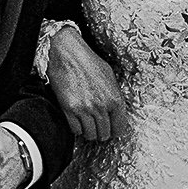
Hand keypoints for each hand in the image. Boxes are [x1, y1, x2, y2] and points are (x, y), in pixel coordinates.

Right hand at [47, 23, 123, 141]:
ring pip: (90, 135)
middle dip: (102, 132)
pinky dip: (77, 128)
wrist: (68, 53)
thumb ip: (114, 97)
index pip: (119, 128)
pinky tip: (78, 120)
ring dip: (89, 132)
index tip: (111, 129)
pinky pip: (76, 130)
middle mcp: (101, 106)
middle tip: (98, 126)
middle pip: (104, 134)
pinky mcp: (69, 109)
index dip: (115, 130)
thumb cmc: (89, 61)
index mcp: (115, 99)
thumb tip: (116, 113)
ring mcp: (84, 109)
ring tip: (87, 123)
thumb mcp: (110, 77)